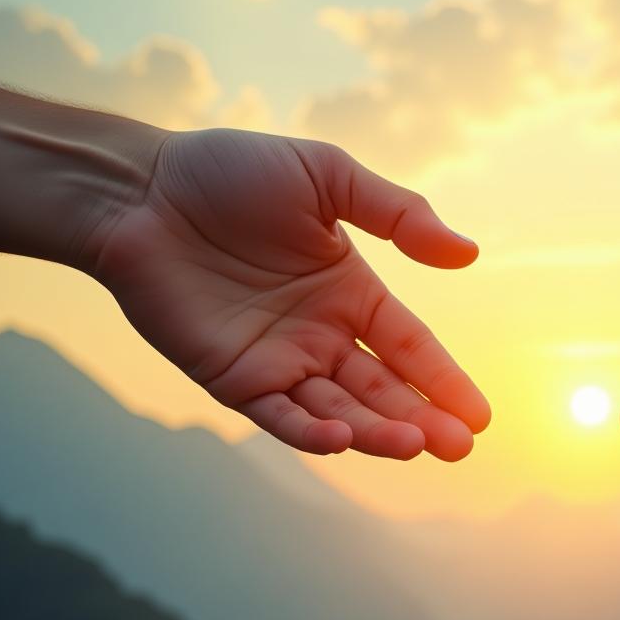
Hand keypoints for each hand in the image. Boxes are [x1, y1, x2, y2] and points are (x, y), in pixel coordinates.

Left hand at [89, 128, 488, 459]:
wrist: (139, 188)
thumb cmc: (229, 173)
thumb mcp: (327, 177)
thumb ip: (399, 214)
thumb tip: (469, 253)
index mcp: (350, 292)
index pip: (410, 348)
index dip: (445, 381)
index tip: (480, 416)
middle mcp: (321, 335)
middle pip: (384, 390)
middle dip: (425, 420)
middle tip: (461, 446)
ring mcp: (278, 361)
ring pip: (340, 411)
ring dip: (377, 432)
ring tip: (418, 445)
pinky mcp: (232, 377)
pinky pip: (279, 415)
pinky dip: (311, 431)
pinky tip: (342, 437)